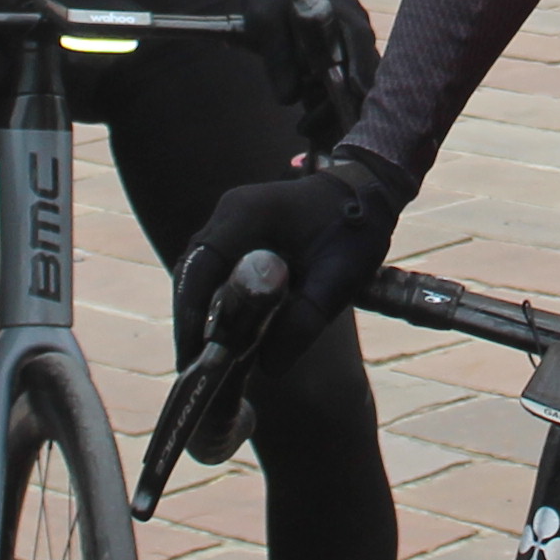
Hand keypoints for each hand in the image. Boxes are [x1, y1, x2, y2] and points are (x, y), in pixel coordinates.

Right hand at [177, 153, 413, 361]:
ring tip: (204, 357)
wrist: (369, 192)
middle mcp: (230, 213)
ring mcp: (232, 220)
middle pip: (193, 271)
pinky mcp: (240, 231)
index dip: (191, 313)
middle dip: (192, 319)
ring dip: (201, 312)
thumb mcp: (337, 279)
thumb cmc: (356, 229)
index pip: (200, 266)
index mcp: (247, 215)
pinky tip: (225, 332)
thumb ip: (304, 321)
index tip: (191, 353)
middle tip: (193, 366)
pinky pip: (218, 268)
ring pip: (202, 271)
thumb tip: (268, 367)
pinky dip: (216, 300)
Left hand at [248, 0, 381, 140]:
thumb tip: (289, 99)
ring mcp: (355, 41)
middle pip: (365, 71)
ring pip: (358, 81)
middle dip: (343, 102)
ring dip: (335, 105)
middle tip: (310, 126)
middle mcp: (358, 28)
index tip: (353, 95)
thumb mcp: (265, 20)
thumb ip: (278, 57)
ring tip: (306, 127)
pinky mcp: (345, 53)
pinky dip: (331, 100)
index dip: (359, 72)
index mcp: (345, 13)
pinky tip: (310, 118)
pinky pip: (347, 81)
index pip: (360, 44)